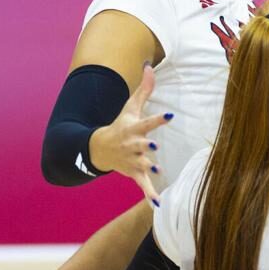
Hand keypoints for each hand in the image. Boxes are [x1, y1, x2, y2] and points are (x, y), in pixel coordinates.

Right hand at [88, 64, 168, 203]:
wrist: (98, 149)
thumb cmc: (120, 125)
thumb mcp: (130, 107)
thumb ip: (145, 89)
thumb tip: (150, 66)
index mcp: (133, 128)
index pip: (147, 122)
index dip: (158, 119)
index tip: (170, 115)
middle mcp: (131, 145)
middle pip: (140, 145)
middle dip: (145, 145)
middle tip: (153, 146)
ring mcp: (131, 160)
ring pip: (140, 165)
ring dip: (146, 168)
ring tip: (156, 170)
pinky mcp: (133, 173)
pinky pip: (142, 185)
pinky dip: (148, 194)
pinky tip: (157, 204)